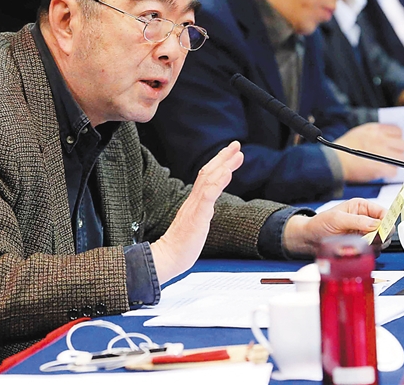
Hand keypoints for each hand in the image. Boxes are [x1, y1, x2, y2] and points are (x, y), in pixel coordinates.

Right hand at [150, 141, 243, 283]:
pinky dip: (218, 183)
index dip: (218, 163)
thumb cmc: (180, 245)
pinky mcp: (197, 217)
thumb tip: (208, 207)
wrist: (168, 258)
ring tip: (236, 154)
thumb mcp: (194, 224)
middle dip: (223, 157)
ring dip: (223, 165)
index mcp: (193, 203)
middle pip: (208, 173)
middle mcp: (193, 201)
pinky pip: (207, 197)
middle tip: (236, 145)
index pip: (206, 177)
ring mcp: (195, 208)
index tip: (230, 153)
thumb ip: (201, 213)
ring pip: (209, 180)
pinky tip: (226, 173)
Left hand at [282, 198, 385, 256]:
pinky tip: (355, 249)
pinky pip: (373, 251)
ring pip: (382, 242)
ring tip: (357, 243)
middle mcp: (366, 220)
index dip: (386, 222)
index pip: (384, 213)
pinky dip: (367, 252)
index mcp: (362, 207)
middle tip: (368, 239)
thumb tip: (376, 224)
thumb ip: (357, 221)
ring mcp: (365, 233)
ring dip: (372, 245)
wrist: (309, 238)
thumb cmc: (319, 224)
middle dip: (379, 236)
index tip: (383, 231)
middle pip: (386, 229)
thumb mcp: (337, 219)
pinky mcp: (362, 245)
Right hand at [334, 123, 403, 181]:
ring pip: (401, 158)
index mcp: (374, 130)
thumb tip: (386, 138)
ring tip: (385, 165)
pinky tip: (382, 173)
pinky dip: (389, 173)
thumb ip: (373, 133)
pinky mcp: (381, 167)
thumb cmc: (342, 149)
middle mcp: (380, 140)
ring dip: (395, 162)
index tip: (393, 143)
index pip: (397, 131)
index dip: (396, 138)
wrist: (333, 162)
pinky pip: (394, 171)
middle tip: (391, 155)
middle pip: (402, 145)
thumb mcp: (358, 133)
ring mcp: (382, 153)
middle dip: (398, 151)